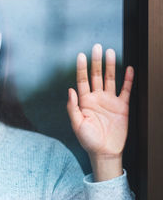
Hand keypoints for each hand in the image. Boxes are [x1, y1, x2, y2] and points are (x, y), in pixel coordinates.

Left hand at [67, 44, 133, 180]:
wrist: (104, 152)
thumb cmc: (88, 140)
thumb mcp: (77, 124)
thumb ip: (72, 107)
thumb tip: (70, 90)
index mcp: (84, 101)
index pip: (82, 80)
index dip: (81, 68)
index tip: (81, 55)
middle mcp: (97, 98)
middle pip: (96, 75)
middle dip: (96, 61)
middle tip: (97, 47)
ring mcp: (109, 101)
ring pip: (110, 79)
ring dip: (110, 66)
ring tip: (110, 52)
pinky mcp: (122, 107)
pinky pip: (126, 90)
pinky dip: (128, 80)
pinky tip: (129, 69)